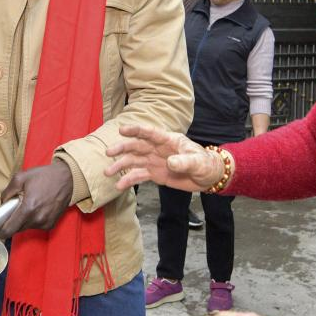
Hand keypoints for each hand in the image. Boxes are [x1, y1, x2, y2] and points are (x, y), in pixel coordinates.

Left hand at [0, 161, 74, 237]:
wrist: (67, 178)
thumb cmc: (45, 176)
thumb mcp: (21, 177)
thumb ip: (7, 192)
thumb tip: (3, 203)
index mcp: (28, 209)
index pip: (9, 229)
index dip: (1, 231)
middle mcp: (37, 219)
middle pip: (17, 229)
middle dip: (12, 221)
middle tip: (14, 209)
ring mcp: (45, 223)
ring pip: (26, 227)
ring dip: (23, 220)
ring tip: (28, 206)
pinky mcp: (51, 224)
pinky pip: (36, 226)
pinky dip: (33, 220)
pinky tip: (36, 208)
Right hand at [104, 124, 225, 192]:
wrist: (208, 177)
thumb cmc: (205, 164)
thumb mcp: (197, 162)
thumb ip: (184, 161)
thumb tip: (170, 162)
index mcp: (168, 140)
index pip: (150, 133)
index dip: (136, 130)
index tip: (122, 130)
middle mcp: (158, 149)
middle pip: (137, 146)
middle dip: (122, 148)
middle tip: (109, 152)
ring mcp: (154, 161)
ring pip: (134, 161)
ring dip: (121, 165)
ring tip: (108, 172)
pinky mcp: (154, 174)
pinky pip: (139, 176)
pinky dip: (128, 180)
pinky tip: (119, 186)